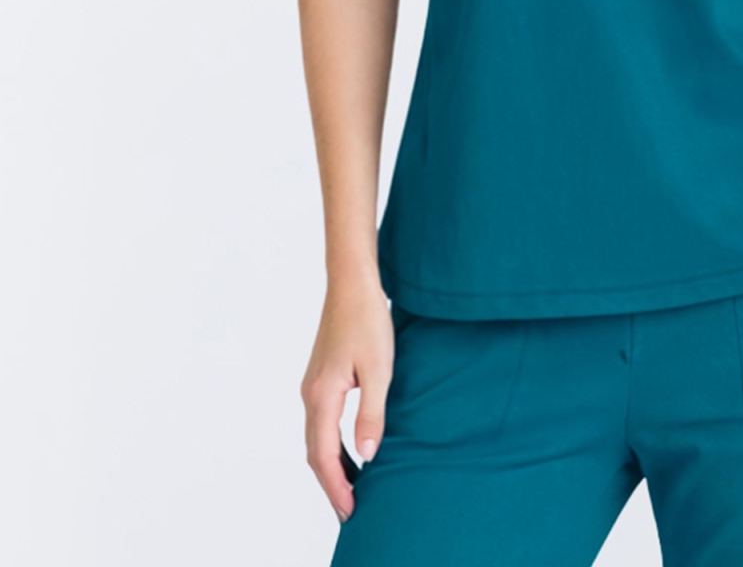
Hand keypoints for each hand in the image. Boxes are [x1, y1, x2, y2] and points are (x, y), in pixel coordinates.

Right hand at [300, 276, 394, 522]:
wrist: (352, 283)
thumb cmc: (367, 320)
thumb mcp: (379, 369)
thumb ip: (371, 414)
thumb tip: (367, 456)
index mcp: (321, 396)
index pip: (323, 455)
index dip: (337, 487)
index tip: (350, 511)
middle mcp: (310, 394)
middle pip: (314, 452)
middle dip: (331, 484)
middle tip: (349, 511)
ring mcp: (312, 385)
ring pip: (316, 437)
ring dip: (330, 465)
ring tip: (351, 488)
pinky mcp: (321, 377)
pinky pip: (321, 422)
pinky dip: (331, 444)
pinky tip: (348, 450)